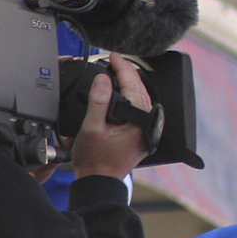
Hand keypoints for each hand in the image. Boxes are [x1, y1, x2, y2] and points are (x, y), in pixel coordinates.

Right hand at [70, 52, 153, 179]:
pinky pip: (140, 108)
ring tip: (118, 71)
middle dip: (127, 71)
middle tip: (114, 60)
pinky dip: (132, 96)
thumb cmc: (95, 160)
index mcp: (137, 120)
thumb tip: (103, 79)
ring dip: (130, 83)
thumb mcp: (91, 127)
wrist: (99, 181)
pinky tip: (123, 92)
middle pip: (139, 88)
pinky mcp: (141, 134)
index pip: (131, 84)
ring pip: (142, 97)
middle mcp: (146, 123)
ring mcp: (145, 129)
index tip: (112, 56)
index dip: (121, 66)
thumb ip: (98, 101)